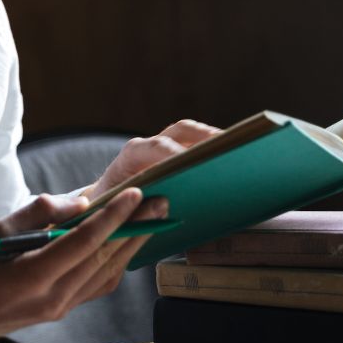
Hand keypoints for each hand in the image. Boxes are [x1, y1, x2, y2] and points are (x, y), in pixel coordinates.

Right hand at [0, 188, 167, 339]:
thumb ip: (39, 212)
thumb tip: (81, 202)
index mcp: (34, 275)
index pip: (84, 242)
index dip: (113, 216)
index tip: (135, 193)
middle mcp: (54, 296)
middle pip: (104, 257)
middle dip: (135, 227)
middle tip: (159, 202)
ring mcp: (63, 306)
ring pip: (109, 272)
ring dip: (133, 244)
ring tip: (153, 219)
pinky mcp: (66, 309)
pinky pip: (101, 284)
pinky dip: (119, 261)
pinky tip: (130, 242)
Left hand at [84, 119, 219, 200]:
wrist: (100, 206)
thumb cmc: (108, 210)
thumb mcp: (116, 212)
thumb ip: (137, 210)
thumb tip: (165, 207)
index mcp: (132, 155)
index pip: (158, 146)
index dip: (178, 152)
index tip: (197, 164)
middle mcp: (149, 146)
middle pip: (182, 131)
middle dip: (207, 136)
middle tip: (231, 148)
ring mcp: (162, 149)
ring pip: (192, 135)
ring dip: (215, 140)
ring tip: (241, 153)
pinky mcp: (172, 157)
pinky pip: (195, 147)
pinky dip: (213, 151)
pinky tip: (231, 163)